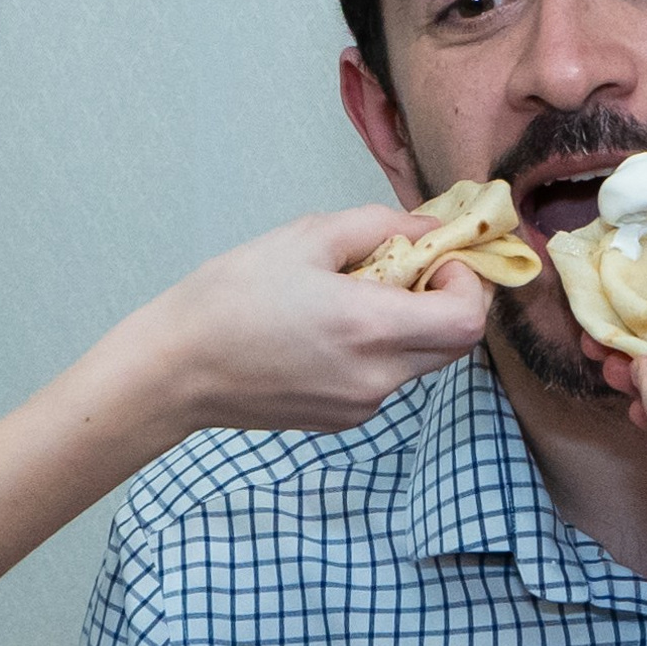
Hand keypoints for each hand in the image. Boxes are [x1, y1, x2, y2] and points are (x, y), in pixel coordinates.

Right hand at [142, 208, 491, 434]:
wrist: (177, 369)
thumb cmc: (231, 297)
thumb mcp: (306, 236)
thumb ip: (381, 226)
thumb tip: (430, 226)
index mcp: (370, 327)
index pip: (468, 319)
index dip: (469, 284)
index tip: (440, 257)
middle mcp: (376, 376)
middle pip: (456, 344)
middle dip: (448, 300)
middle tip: (409, 268)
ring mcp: (362, 406)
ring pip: (422, 361)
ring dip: (412, 324)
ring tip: (357, 295)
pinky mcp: (345, 419)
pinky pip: (387, 379)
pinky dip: (380, 349)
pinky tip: (332, 329)